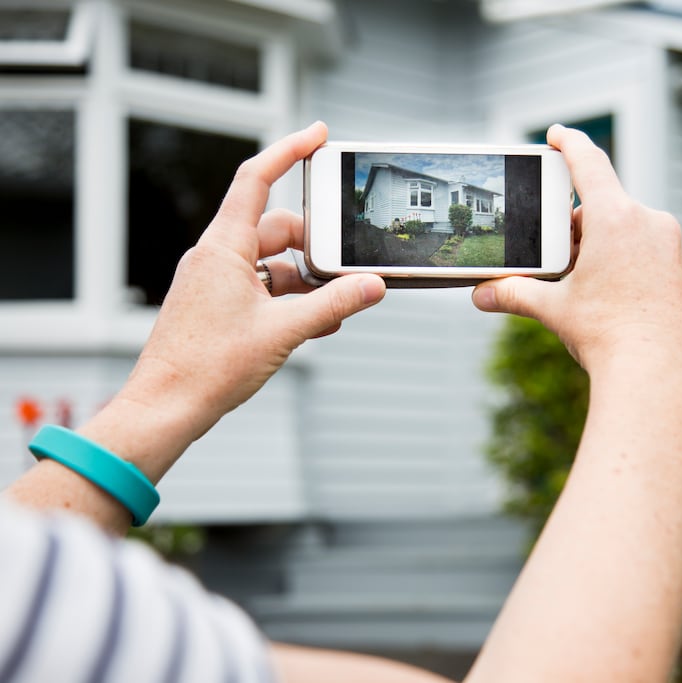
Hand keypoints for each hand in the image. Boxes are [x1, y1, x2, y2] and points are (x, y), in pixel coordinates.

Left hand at [121, 123, 384, 446]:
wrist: (167, 408)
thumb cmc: (208, 368)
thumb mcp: (284, 332)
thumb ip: (333, 304)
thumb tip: (372, 286)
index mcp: (224, 248)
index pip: (256, 180)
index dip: (289, 151)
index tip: (319, 136)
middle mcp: (217, 257)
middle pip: (277, 228)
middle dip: (315, 245)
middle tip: (346, 268)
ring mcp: (215, 281)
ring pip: (273, 262)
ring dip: (306, 281)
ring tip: (333, 309)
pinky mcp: (218, 304)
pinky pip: (263, 286)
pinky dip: (289, 299)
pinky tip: (312, 324)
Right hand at [472, 125, 681, 392]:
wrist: (660, 379)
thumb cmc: (608, 337)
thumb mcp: (555, 310)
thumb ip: (515, 293)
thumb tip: (481, 294)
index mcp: (616, 218)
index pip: (588, 163)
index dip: (569, 144)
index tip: (557, 134)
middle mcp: (650, 223)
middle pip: (605, 206)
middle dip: (578, 225)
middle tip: (558, 255)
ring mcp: (673, 247)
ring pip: (630, 231)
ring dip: (605, 246)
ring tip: (587, 287)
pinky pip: (652, 253)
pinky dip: (630, 264)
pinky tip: (618, 300)